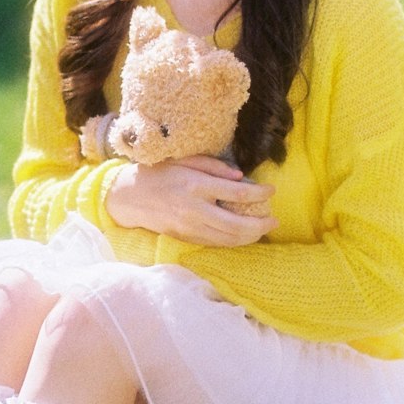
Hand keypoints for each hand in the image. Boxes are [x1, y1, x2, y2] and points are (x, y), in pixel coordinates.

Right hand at [105, 156, 275, 246]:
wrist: (129, 197)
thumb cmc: (158, 173)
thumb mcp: (184, 160)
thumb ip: (213, 167)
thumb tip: (240, 177)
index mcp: (195, 186)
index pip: (236, 194)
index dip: (259, 194)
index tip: (272, 190)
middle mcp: (194, 209)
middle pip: (236, 224)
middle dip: (260, 224)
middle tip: (274, 220)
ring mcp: (190, 227)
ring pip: (228, 239)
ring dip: (250, 237)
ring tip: (264, 229)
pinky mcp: (185, 238)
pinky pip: (216, 243)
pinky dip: (234, 241)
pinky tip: (244, 235)